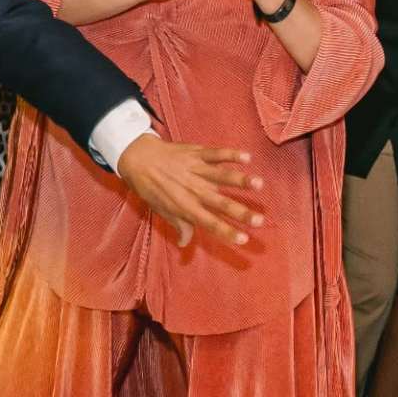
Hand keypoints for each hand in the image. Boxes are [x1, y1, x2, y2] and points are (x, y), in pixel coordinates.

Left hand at [117, 135, 262, 250]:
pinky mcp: (197, 153)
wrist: (137, 158)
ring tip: (259, 184)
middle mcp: (193, 190)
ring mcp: (196, 170)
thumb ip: (179, 225)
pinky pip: (216, 154)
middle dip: (242, 212)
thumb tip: (184, 243)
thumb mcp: (161, 209)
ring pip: (222, 176)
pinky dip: (231, 154)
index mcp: (186, 206)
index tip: (244, 239)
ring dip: (241, 181)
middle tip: (260, 220)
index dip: (227, 232)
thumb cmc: (149, 187)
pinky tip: (247, 157)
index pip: (210, 223)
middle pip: (221, 203)